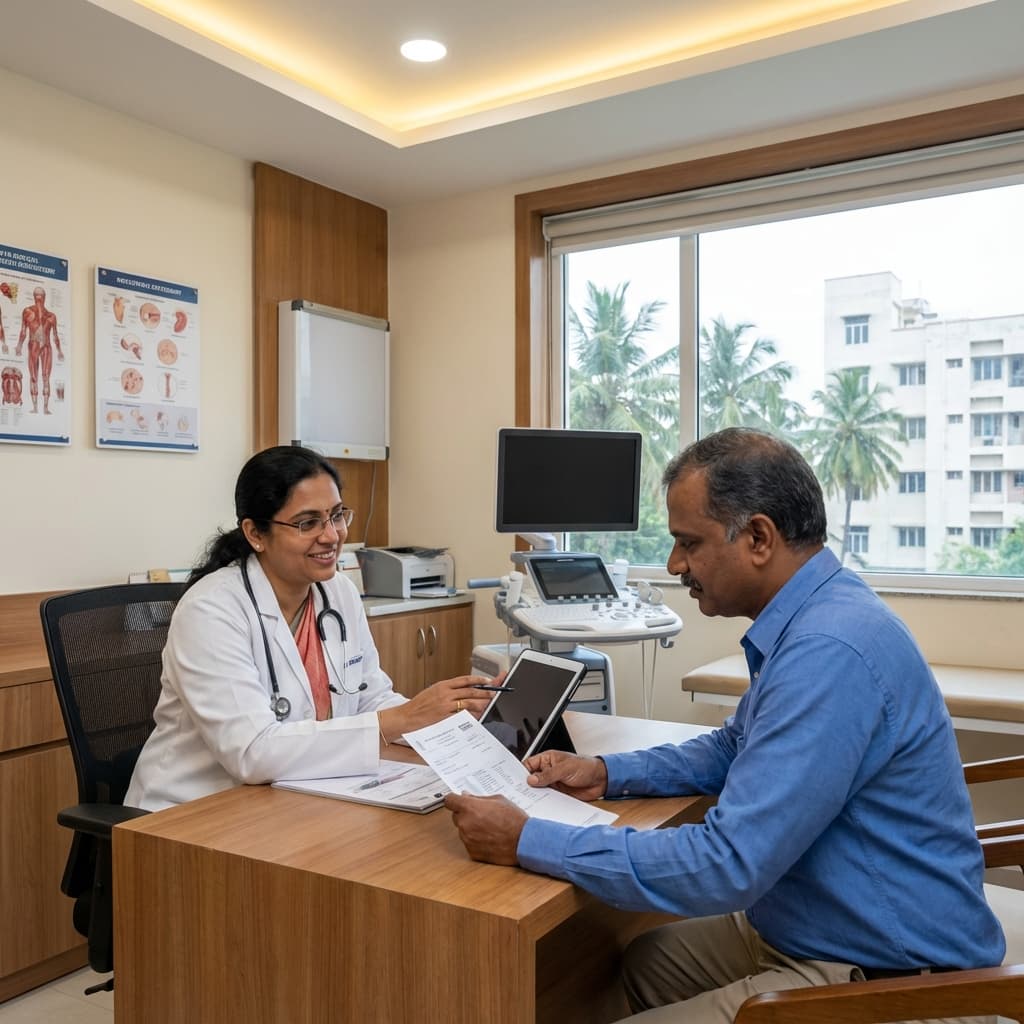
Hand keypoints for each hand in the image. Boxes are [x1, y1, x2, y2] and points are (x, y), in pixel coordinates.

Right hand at [378, 674, 493, 740]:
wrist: (405, 717)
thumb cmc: (418, 706)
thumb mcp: (432, 692)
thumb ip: (447, 691)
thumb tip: (463, 692)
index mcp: (442, 685)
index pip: (465, 680)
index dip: (479, 679)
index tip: (488, 680)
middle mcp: (445, 693)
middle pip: (471, 691)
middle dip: (485, 692)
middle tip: (494, 693)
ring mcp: (446, 706)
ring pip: (469, 702)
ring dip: (482, 703)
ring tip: (489, 704)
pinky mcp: (445, 717)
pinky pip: (463, 715)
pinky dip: (472, 715)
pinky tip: (478, 716)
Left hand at [445, 792, 526, 864]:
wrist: (524, 841)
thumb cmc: (514, 819)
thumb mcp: (498, 800)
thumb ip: (478, 798)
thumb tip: (466, 796)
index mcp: (470, 808)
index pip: (449, 800)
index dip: (454, 800)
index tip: (456, 800)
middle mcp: (465, 824)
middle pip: (456, 816)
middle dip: (465, 814)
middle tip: (481, 814)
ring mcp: (467, 839)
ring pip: (463, 830)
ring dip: (471, 827)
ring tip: (488, 827)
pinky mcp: (472, 852)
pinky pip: (469, 843)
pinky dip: (476, 840)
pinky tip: (489, 837)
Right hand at [522, 750, 607, 800]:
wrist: (601, 780)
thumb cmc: (586, 766)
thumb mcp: (566, 768)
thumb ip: (548, 774)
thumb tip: (531, 779)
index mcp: (548, 760)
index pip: (528, 765)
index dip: (519, 772)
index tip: (512, 781)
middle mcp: (548, 771)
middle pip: (531, 779)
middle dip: (525, 786)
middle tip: (517, 794)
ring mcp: (552, 783)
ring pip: (538, 790)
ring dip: (534, 796)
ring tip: (527, 802)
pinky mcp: (558, 794)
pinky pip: (547, 799)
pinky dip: (543, 803)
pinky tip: (540, 807)